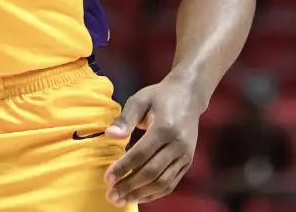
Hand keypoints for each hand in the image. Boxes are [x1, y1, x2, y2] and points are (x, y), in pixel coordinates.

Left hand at [103, 79, 199, 206]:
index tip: (107, 178)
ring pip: (162, 182)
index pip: (141, 154)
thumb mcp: (140, 100)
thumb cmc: (159, 97)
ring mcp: (185, 155)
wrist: (188, 96)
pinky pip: (171, 184)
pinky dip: (154, 194)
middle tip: (111, 194)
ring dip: (140, 194)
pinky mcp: (187, 162)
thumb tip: (109, 135)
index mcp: (165, 127)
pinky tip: (138, 197)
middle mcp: (178, 144)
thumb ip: (125, 118)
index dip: (123, 168)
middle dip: (129, 186)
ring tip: (121, 200)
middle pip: (152, 172)